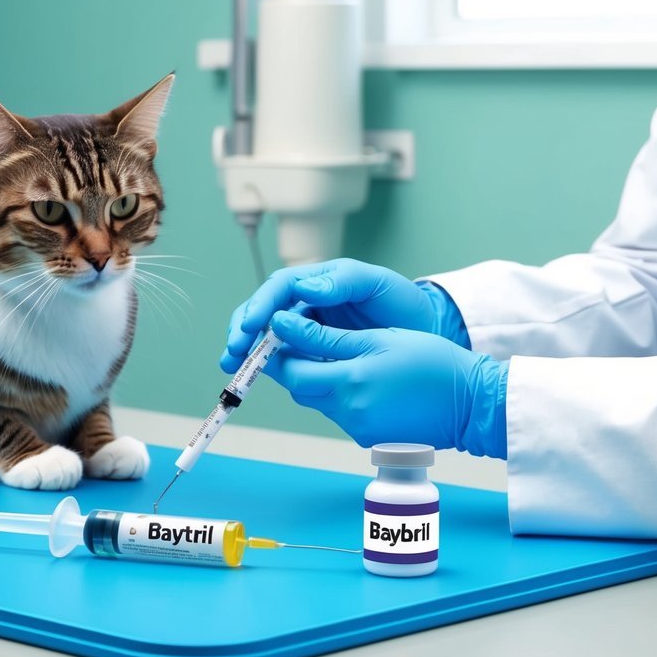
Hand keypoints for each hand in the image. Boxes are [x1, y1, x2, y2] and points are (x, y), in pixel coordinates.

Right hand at [221, 259, 436, 372]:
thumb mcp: (378, 284)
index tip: (252, 325)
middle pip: (263, 311)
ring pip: (266, 335)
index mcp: (318, 281)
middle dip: (243, 329)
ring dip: (245, 349)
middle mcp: (306, 303)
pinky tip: (251, 376)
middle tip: (234, 350)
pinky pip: (284, 357)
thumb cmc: (402, 303)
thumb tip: (305, 288)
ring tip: (231, 365)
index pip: (279, 288)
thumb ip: (345, 282)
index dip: (261, 305)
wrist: (425, 334)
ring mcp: (307, 329)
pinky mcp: (312, 353)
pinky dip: (265, 366)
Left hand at [264, 311, 508, 457]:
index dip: (277, 352)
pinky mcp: (368, 438)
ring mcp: (358, 428)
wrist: (471, 403)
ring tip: (338, 355)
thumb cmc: (432, 363)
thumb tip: (282, 324)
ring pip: (319, 401)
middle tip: (302, 338)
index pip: (291, 372)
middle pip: (300, 389)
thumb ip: (326, 336)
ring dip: (317, 379)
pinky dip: (339, 394)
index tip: (278, 332)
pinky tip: (361, 378)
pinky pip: (340, 413)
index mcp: (350, 382)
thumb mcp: (378, 339)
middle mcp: (348, 411)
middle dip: (294, 365)